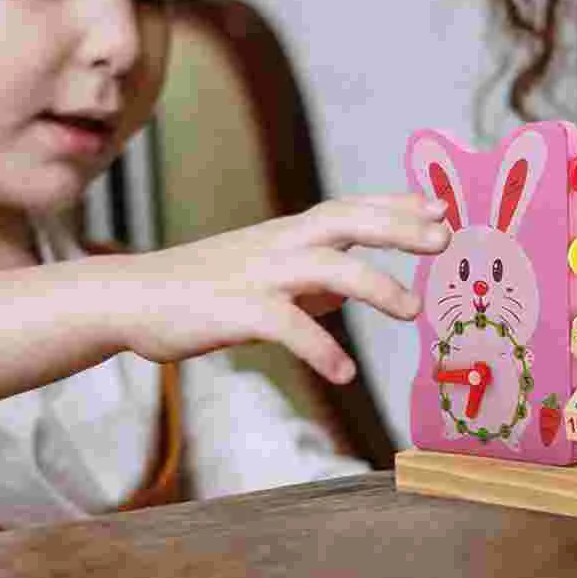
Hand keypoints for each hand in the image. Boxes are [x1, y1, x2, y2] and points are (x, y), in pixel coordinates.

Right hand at [118, 194, 449, 384]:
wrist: (132, 298)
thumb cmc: (203, 287)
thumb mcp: (264, 271)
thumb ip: (310, 278)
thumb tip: (350, 291)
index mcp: (287, 233)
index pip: (350, 208)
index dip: (395, 205)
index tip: (440, 206)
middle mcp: (279, 244)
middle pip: (346, 221)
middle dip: (398, 227)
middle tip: (444, 239)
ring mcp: (258, 274)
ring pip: (325, 267)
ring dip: (374, 285)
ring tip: (412, 311)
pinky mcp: (234, 311)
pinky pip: (285, 326)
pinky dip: (318, 347)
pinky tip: (344, 372)